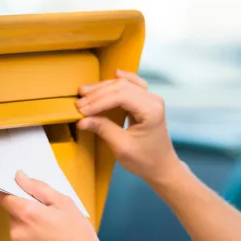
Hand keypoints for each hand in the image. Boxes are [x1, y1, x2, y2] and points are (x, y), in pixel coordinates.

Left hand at [0, 171, 129, 240]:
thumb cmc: (77, 233)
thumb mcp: (63, 202)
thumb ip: (38, 188)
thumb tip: (19, 177)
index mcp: (25, 214)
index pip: (2, 196)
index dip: (9, 189)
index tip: (20, 188)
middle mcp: (16, 230)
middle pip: (13, 211)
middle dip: (26, 207)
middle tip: (49, 210)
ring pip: (18, 226)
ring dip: (29, 222)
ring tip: (52, 227)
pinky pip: (22, 240)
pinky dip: (32, 236)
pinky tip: (50, 240)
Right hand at [76, 69, 181, 184]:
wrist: (162, 167)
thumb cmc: (145, 160)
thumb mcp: (122, 147)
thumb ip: (103, 129)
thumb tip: (82, 120)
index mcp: (151, 111)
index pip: (120, 97)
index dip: (98, 102)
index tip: (81, 110)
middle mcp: (153, 100)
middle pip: (122, 87)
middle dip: (98, 94)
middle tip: (79, 103)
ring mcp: (152, 99)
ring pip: (125, 84)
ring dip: (104, 87)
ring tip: (84, 92)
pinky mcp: (147, 102)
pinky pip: (134, 85)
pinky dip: (121, 81)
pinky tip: (114, 73)